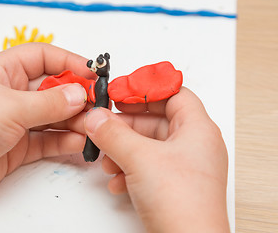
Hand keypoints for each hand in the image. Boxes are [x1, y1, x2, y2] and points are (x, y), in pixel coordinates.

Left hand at [0, 43, 94, 209]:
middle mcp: (10, 94)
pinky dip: (64, 141)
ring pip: (53, 116)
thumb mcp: (12, 107)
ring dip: (74, 121)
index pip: (42, 57)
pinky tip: (78, 142)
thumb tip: (79, 94)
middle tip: (96, 106)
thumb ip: (50, 101)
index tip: (92, 74)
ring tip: (91, 127)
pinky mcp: (18, 146)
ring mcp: (15, 121)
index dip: (68, 62)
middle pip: (52, 88)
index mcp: (2, 71)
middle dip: (75, 97)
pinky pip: (48, 140)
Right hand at [84, 88, 229, 231]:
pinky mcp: (173, 186)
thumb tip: (96, 118)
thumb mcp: (140, 159)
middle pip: (156, 121)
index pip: (174, 94)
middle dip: (126, 125)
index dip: (146, 90)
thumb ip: (113, 134)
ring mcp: (184, 167)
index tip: (122, 92)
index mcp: (198, 130)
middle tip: (104, 125)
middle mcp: (194, 146)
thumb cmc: (183, 204)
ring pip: (148, 146)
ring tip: (108, 159)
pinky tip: (116, 181)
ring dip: (124, 150)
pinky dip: (129, 169)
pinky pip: (148, 167)